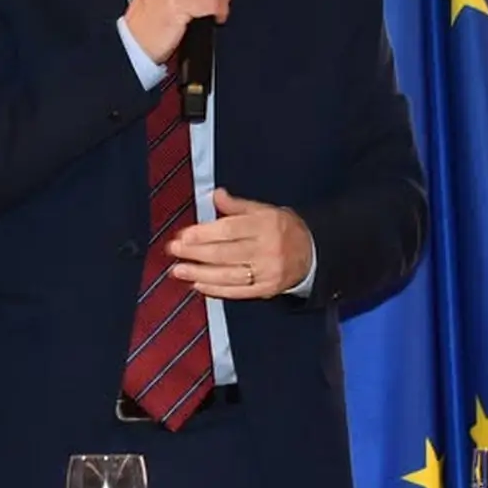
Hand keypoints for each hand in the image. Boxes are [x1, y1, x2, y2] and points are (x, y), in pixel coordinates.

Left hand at [168, 188, 313, 298]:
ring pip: (229, 275)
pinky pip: (238, 292)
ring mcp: (267, 272)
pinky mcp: (267, 289)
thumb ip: (237, 205)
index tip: (183, 235)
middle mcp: (267, 249)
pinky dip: (216, 289)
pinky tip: (199, 285)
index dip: (204, 233)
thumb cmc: (284, 229)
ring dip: (200, 274)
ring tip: (179, 270)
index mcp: (266, 225)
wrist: (312, 252)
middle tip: (174, 251)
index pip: (229, 230)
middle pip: (225, 253)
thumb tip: (215, 195)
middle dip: (195, 253)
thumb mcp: (265, 209)